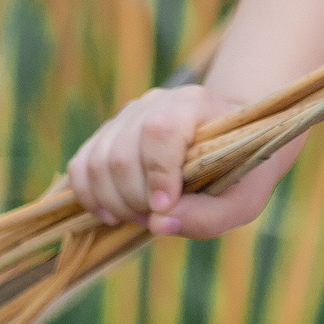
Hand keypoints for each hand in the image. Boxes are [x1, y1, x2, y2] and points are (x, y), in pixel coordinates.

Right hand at [64, 84, 285, 237]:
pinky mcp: (109, 133)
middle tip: (155, 218)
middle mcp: (157, 101)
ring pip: (97, 161)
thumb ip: (207, 216)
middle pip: (122, 154)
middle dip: (134, 200)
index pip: (160, 130)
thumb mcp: (241, 201)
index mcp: (196, 104)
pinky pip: (81, 165)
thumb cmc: (239, 173)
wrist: (231, 144)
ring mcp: (128, 115)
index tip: (163, 207)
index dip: (156, 175)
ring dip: (113, 202)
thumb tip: (158, 222)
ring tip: (140, 216)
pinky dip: (90, 196)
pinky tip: (112, 214)